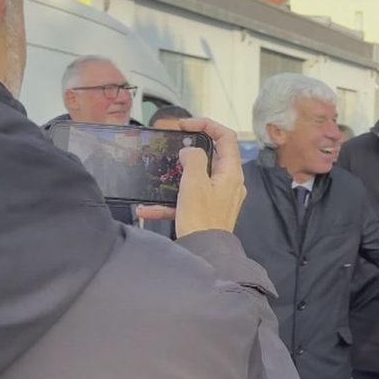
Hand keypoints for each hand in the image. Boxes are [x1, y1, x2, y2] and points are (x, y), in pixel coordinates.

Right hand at [136, 118, 245, 236]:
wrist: (205, 253)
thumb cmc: (202, 219)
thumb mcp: (195, 183)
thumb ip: (194, 160)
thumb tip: (191, 152)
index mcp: (231, 173)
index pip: (226, 137)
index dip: (207, 125)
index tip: (185, 125)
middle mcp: (229, 183)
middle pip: (212, 156)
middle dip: (189, 151)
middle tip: (172, 147)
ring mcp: (219, 197)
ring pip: (196, 179)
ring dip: (176, 178)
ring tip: (159, 177)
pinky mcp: (208, 211)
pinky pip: (188, 200)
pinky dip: (170, 202)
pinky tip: (147, 208)